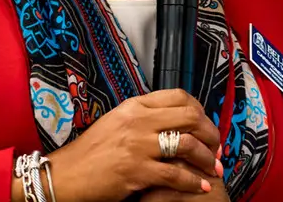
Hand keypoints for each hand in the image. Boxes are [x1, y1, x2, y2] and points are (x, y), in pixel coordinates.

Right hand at [44, 89, 222, 201]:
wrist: (65, 175)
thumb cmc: (90, 153)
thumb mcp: (116, 122)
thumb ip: (142, 117)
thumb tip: (172, 120)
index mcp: (133, 106)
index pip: (179, 96)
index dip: (201, 111)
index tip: (206, 125)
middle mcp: (138, 121)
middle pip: (190, 117)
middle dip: (211, 134)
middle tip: (217, 148)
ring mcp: (137, 146)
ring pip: (188, 145)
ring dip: (207, 159)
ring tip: (214, 168)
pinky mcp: (136, 171)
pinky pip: (176, 175)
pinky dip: (193, 182)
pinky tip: (200, 186)